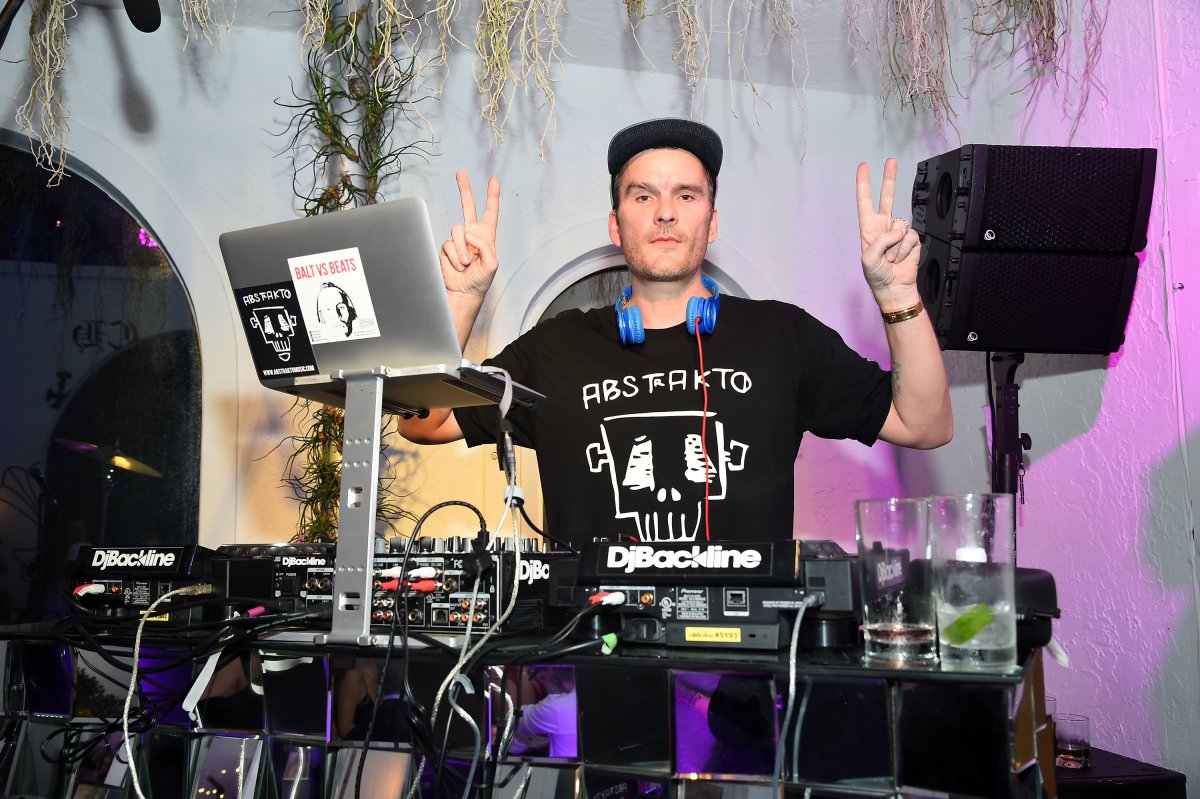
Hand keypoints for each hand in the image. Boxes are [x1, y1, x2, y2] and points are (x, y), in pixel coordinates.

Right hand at [441, 170, 500, 299]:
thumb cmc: (480, 280)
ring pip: (457, 230)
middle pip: (468, 207)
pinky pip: (449, 245)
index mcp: (486, 236)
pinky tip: (459, 266)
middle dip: (464, 189)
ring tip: (467, 264)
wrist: (463, 292)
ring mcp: (458, 240)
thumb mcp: (492, 263)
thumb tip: (468, 232)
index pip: (490, 213)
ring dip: (463, 250)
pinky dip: (455, 257)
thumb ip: (484, 245)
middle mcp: (471, 235)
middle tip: (460, 173)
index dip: (492, 196)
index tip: (494, 180)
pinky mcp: (446, 248)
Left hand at [856, 158, 920, 306]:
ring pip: (901, 224)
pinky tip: (901, 258)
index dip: (864, 185)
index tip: (864, 167)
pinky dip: (906, 249)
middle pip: (887, 197)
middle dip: (889, 178)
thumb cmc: (877, 276)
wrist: (895, 288)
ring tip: (892, 258)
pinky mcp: (912, 239)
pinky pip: (911, 237)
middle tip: (891, 161)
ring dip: (896, 245)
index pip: (865, 202)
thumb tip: (897, 230)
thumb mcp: (868, 260)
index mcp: (869, 229)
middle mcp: (884, 227)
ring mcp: (898, 232)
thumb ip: (880, 242)